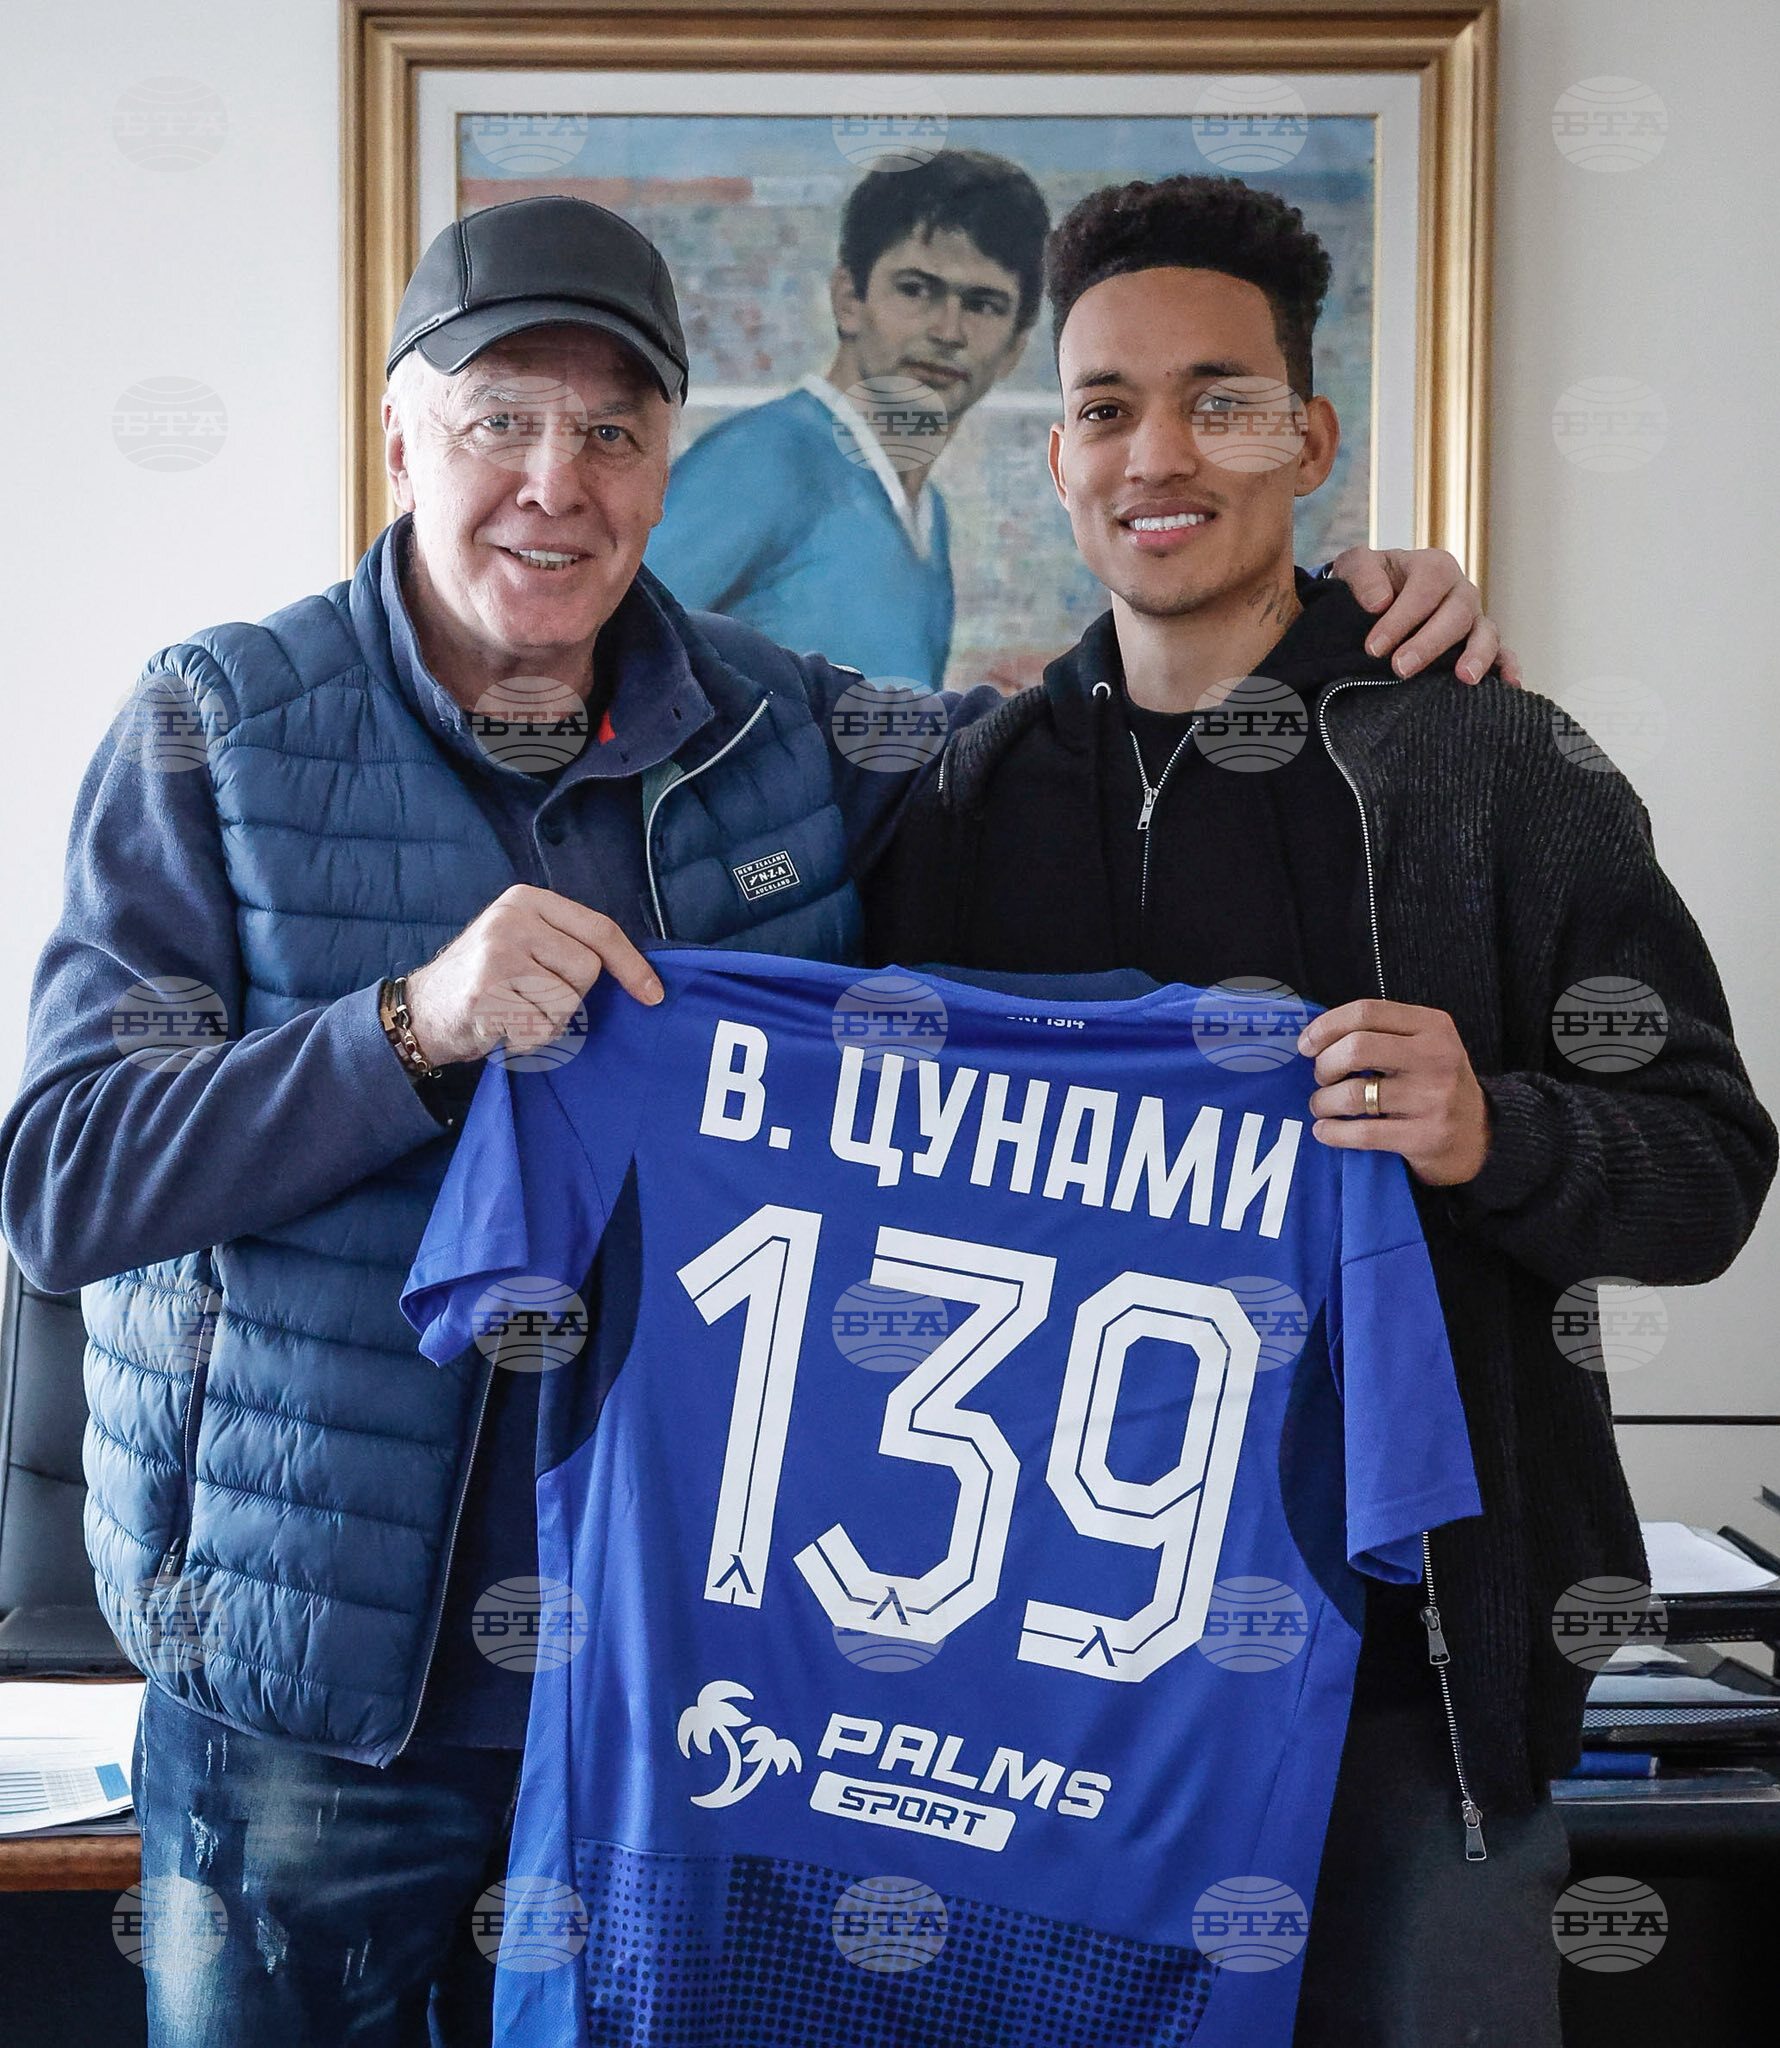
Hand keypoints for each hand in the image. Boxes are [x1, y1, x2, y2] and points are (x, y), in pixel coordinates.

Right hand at [403, 885, 662, 1066]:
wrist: (423, 1011)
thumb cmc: (487, 981)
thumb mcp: (523, 942)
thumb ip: (566, 943)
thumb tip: (638, 974)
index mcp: (527, 901)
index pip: (599, 929)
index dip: (632, 965)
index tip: (653, 994)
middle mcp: (512, 920)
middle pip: (588, 969)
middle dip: (570, 995)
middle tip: (531, 996)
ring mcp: (497, 954)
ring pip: (567, 1002)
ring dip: (549, 1022)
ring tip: (515, 1012)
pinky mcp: (486, 993)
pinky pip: (540, 1028)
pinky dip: (528, 1040)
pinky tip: (502, 1027)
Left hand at [1298, 998, 1490, 1185]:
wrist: (1479, 1136)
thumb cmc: (1434, 1084)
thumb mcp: (1422, 1046)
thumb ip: (1381, 1034)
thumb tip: (1315, 1038)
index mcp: (1433, 1026)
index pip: (1366, 1012)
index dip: (1326, 1026)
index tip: (1306, 1045)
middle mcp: (1436, 1057)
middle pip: (1356, 1047)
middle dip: (1324, 1064)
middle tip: (1322, 1078)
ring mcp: (1433, 1099)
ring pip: (1352, 1093)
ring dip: (1323, 1102)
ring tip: (1322, 1106)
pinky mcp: (1426, 1137)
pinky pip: (1361, 1133)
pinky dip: (1332, 1132)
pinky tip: (1326, 1131)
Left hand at [1327, 546, 1522, 688]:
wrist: (1378, 597)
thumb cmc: (1370, 582)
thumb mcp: (1356, 566)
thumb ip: (1362, 576)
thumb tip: (1378, 602)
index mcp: (1434, 567)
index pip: (1425, 589)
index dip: (1401, 618)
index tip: (1374, 647)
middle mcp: (1460, 591)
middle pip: (1456, 614)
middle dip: (1429, 643)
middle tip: (1401, 668)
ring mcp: (1473, 618)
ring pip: (1485, 632)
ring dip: (1477, 655)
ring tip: (1463, 678)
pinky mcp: (1479, 643)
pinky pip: (1502, 653)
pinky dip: (1506, 666)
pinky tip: (1508, 684)